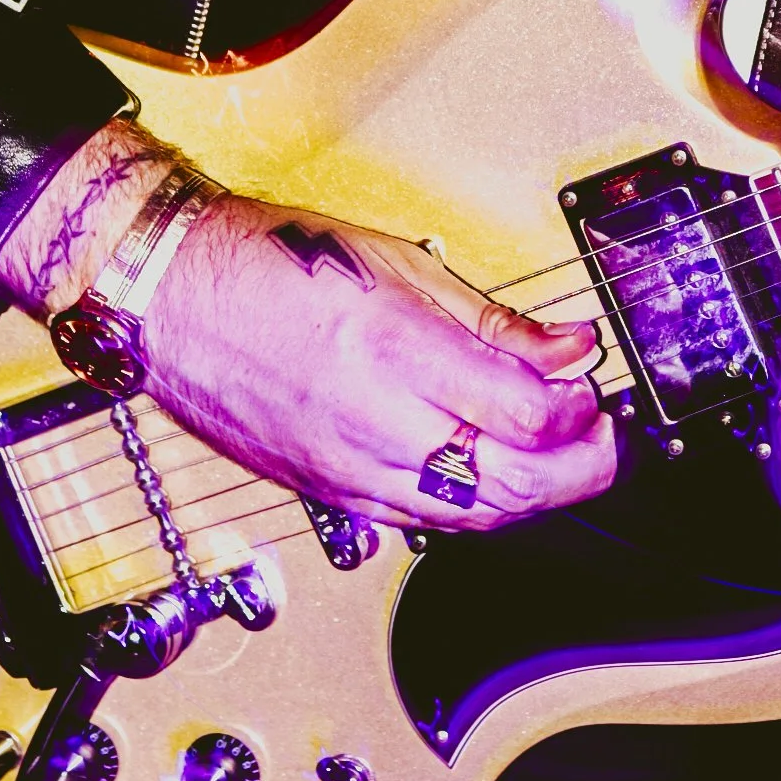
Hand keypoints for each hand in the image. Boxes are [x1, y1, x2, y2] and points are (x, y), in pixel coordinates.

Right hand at [0, 121, 611, 532]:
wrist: (174, 294)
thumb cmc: (274, 261)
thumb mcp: (401, 263)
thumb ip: (493, 320)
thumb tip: (569, 349)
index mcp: (399, 351)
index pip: (527, 415)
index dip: (583, 412)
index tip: (600, 386)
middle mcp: (374, 423)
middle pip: (510, 484)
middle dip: (579, 470)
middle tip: (606, 436)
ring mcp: (347, 470)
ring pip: (470, 516)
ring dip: (531, 496)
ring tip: (561, 458)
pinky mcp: (326, 492)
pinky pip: (421, 520)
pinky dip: (472, 508)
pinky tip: (492, 477)